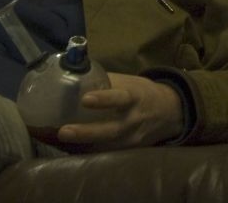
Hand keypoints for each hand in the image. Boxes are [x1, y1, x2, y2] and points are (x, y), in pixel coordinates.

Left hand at [54, 72, 184, 149]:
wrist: (170, 112)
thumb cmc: (142, 93)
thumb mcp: (129, 83)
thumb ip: (104, 82)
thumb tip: (73, 74)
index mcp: (135, 98)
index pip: (121, 98)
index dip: (104, 99)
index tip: (85, 100)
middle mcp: (133, 121)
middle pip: (110, 130)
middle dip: (86, 133)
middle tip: (63, 132)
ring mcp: (131, 140)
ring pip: (105, 147)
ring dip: (81, 145)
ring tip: (58, 142)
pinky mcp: (127, 152)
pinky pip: (105, 153)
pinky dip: (86, 152)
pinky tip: (68, 149)